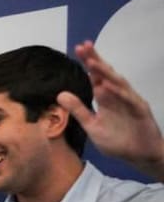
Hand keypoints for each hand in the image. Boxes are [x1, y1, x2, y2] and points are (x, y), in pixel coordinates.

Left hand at [59, 41, 163, 178]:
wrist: (140, 156)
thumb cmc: (118, 141)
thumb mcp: (92, 126)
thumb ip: (79, 110)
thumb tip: (60, 95)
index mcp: (105, 98)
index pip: (95, 77)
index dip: (88, 63)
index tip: (77, 49)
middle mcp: (117, 96)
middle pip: (105, 74)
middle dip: (95, 60)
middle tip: (83, 46)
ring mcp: (130, 101)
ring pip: (117, 83)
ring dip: (105, 72)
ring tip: (92, 62)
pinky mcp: (140, 110)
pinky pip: (128, 99)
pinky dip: (118, 92)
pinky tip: (106, 85)